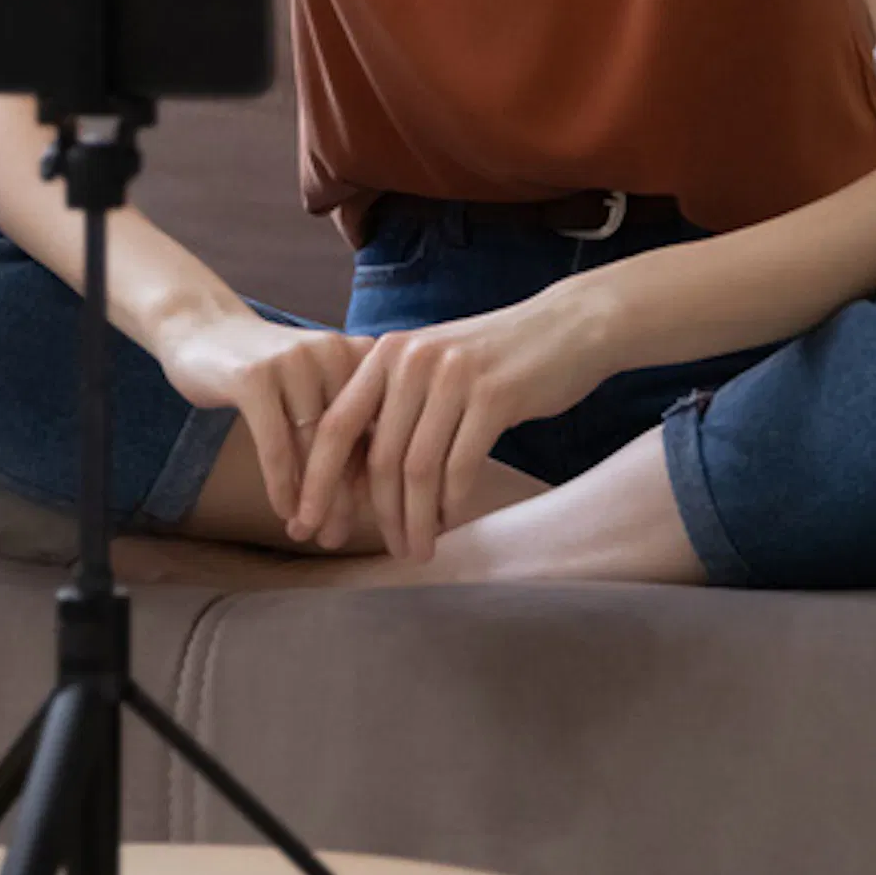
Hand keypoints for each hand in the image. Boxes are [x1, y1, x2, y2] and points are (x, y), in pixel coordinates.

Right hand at [152, 309, 375, 535]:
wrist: (203, 329)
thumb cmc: (268, 372)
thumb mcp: (315, 389)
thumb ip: (347, 425)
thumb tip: (379, 497)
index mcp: (360, 352)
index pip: (378, 427)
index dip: (374, 480)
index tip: (370, 523)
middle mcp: (334, 351)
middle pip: (348, 440)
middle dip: (343, 497)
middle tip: (335, 538)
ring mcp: (295, 361)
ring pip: (313, 446)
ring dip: (311, 498)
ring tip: (306, 532)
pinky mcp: (256, 377)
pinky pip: (276, 444)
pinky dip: (281, 483)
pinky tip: (282, 510)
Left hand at [293, 285, 613, 563]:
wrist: (567, 326)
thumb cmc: (495, 357)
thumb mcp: (431, 366)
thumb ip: (393, 406)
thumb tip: (353, 479)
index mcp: (387, 353)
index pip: (335, 425)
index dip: (317, 481)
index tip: (308, 524)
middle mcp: (413, 360)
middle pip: (378, 456)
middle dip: (377, 514)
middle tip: (388, 549)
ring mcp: (453, 375)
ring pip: (418, 469)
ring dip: (416, 519)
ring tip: (418, 549)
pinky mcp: (494, 395)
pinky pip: (460, 465)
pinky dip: (452, 502)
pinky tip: (452, 520)